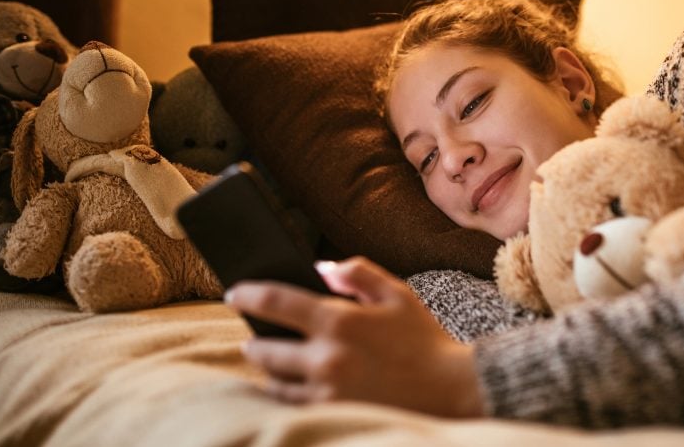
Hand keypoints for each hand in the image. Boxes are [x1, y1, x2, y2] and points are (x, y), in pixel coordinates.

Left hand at [225, 257, 484, 417]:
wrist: (450, 390)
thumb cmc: (423, 339)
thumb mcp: (396, 293)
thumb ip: (358, 273)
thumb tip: (321, 269)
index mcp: (340, 321)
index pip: (276, 302)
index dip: (248, 295)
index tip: (233, 292)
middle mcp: (327, 358)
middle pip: (265, 349)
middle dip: (254, 341)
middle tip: (252, 338)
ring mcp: (326, 391)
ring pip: (275, 382)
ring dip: (269, 370)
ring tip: (272, 362)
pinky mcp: (331, 414)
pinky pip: (292, 404)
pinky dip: (286, 393)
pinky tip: (289, 384)